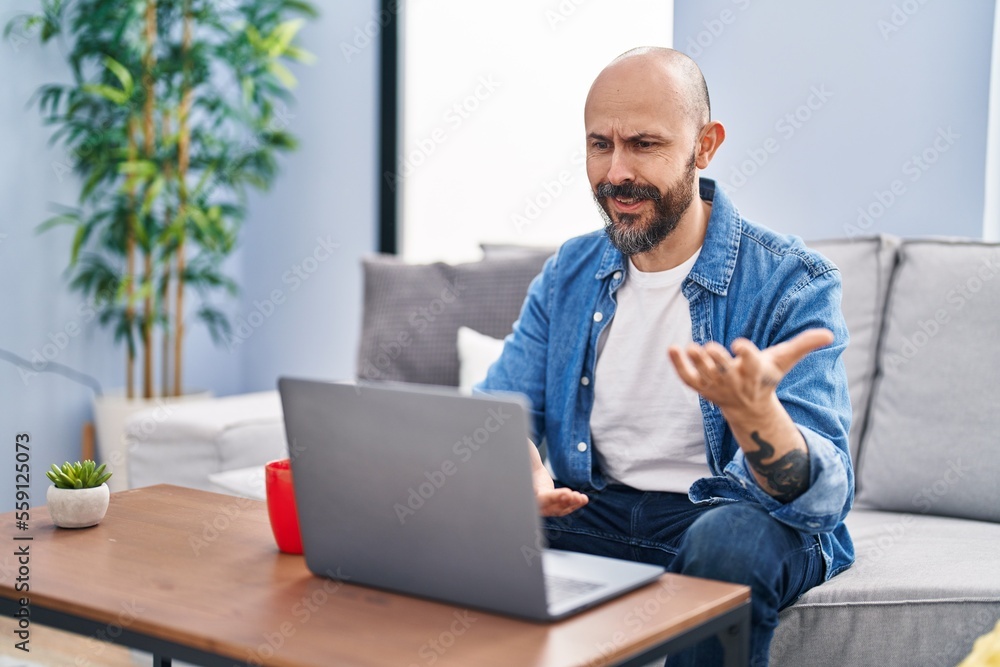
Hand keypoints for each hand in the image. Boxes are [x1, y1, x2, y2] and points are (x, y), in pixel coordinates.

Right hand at [527, 439, 587, 516]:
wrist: (527, 470)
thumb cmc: (525, 462)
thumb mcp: (526, 457)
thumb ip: (530, 455)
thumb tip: (528, 443)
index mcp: (527, 491)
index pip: (539, 498)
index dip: (552, 497)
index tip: (567, 493)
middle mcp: (534, 501)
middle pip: (550, 506)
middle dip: (564, 501)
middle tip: (574, 496)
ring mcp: (543, 505)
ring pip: (558, 509)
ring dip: (571, 504)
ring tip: (582, 498)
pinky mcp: (551, 505)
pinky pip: (562, 508)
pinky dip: (573, 505)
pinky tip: (582, 500)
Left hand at [667, 328, 833, 416]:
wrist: (748, 408)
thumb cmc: (766, 377)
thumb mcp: (785, 361)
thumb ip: (804, 345)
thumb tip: (829, 334)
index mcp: (755, 372)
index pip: (751, 363)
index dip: (746, 354)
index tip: (740, 343)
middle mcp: (734, 380)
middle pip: (724, 370)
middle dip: (718, 361)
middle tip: (710, 348)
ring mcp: (716, 385)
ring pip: (704, 374)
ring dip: (696, 362)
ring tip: (689, 347)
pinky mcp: (701, 386)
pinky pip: (687, 377)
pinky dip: (678, 365)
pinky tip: (672, 349)